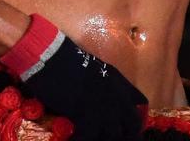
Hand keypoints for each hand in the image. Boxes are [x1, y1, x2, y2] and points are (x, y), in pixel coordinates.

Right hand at [0, 15, 146, 140]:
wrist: (50, 56)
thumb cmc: (64, 58)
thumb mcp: (91, 69)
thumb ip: (100, 84)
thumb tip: (96, 98)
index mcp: (118, 80)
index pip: (140, 101)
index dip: (135, 117)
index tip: (128, 127)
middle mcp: (116, 95)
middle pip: (132, 123)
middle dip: (126, 134)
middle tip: (114, 138)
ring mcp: (104, 106)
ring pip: (113, 134)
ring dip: (104, 137)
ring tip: (92, 137)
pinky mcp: (87, 116)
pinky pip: (90, 137)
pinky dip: (82, 140)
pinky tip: (74, 140)